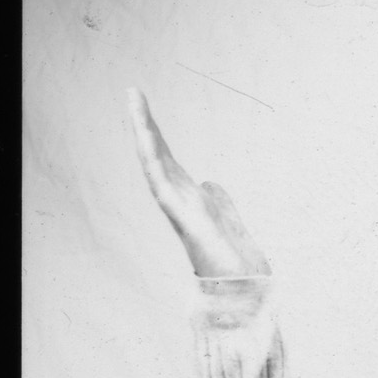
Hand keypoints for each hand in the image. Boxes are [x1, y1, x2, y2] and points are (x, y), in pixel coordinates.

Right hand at [128, 88, 271, 278]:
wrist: (243, 285)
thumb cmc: (235, 261)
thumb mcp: (227, 219)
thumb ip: (218, 199)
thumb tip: (209, 183)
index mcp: (190, 199)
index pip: (169, 160)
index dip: (158, 135)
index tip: (146, 107)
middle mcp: (179, 201)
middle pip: (158, 155)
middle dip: (145, 125)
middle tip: (134, 92)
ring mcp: (177, 208)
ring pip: (154, 164)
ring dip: (143, 133)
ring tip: (134, 101)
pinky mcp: (180, 217)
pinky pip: (161, 183)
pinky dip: (152, 159)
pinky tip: (146, 136)